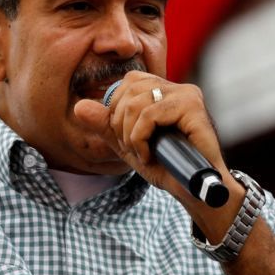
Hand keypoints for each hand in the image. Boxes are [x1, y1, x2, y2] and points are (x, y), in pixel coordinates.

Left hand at [74, 70, 227, 201]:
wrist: (195, 191)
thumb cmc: (166, 167)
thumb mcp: (128, 145)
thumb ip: (105, 125)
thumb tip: (79, 107)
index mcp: (165, 91)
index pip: (128, 82)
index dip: (117, 111)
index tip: (126, 140)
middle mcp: (178, 88)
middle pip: (129, 91)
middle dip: (120, 125)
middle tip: (133, 149)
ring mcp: (187, 95)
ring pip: (137, 103)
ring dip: (130, 135)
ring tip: (142, 154)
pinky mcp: (193, 108)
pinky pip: (150, 115)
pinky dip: (140, 138)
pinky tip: (148, 155)